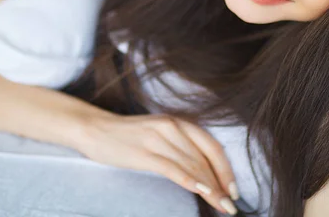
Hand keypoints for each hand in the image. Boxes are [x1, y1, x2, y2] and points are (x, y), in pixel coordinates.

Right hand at [78, 113, 239, 214]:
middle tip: (231, 206)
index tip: (234, 190)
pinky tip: (202, 191)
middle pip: (204, 159)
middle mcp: (172, 127)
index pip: (211, 147)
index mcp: (178, 122)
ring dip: (210, 188)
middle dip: (221, 184)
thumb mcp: (159, 134)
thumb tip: (203, 173)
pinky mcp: (144, 152)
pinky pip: (172, 168)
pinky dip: (189, 181)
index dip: (226, 169)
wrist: (95, 129)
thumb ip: (180, 147)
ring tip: (221, 206)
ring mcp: (158, 139)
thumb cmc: (128, 136)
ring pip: (192, 165)